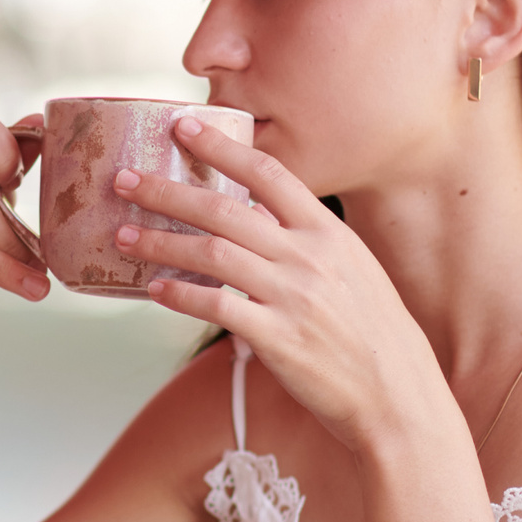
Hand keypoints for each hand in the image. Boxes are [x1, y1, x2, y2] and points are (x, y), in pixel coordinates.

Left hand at [114, 119, 444, 447]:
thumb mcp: (352, 270)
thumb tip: (254, 217)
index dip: (222, 146)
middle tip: (124, 180)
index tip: (182, 126)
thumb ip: (306, 242)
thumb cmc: (371, 333)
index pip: (269, 173)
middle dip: (167, 191)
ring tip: (123, 235)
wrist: (399, 395)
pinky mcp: (280, 339)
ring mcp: (294, 297)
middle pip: (225, 209)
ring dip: (160, 241)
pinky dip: (181, 295)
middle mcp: (310, 258)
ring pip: (212, 253)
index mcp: (328, 233)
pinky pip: (218, 307)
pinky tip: (156, 289)